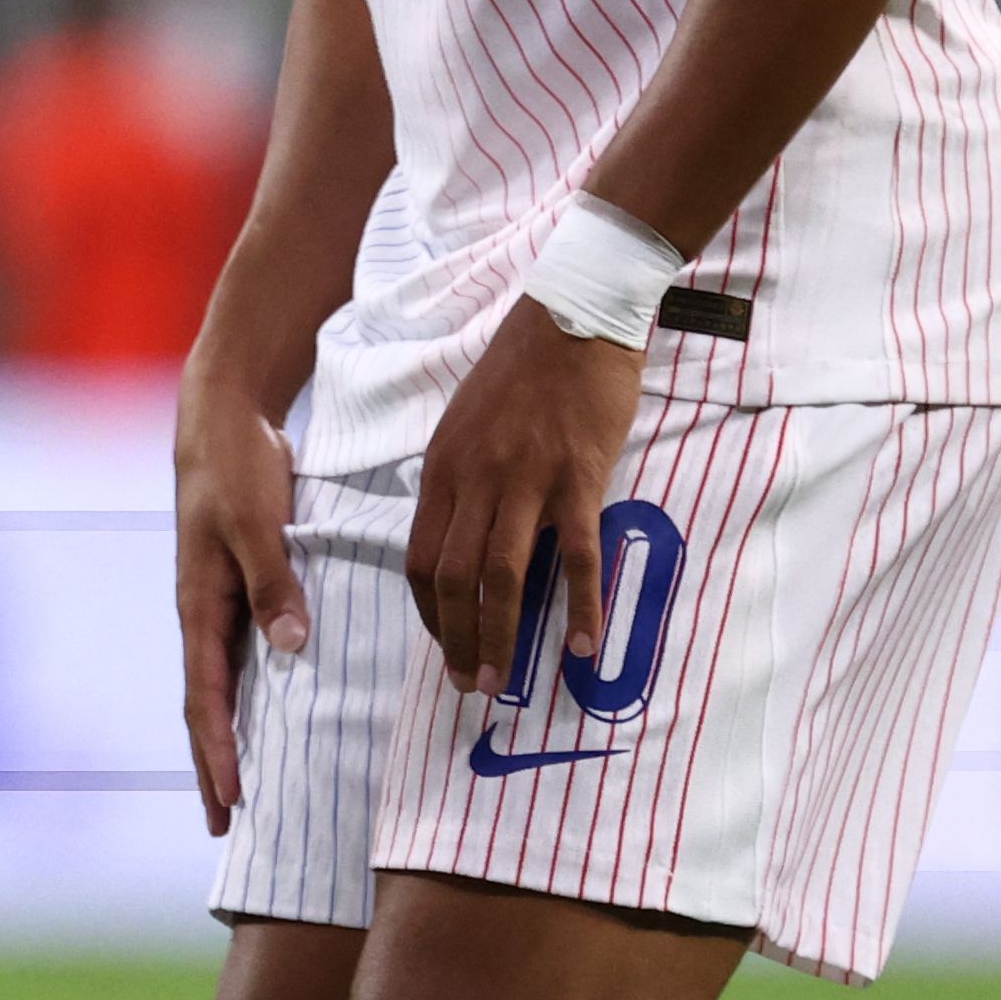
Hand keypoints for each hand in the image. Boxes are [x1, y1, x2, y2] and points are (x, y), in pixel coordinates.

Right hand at [173, 354, 308, 837]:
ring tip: (246, 789)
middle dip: (213, 766)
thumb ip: (274, 583)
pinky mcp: (242, 585)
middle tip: (226, 826)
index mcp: (200, 603)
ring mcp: (221, 600)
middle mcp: (206, 612)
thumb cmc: (235, 464)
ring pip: (225, 684)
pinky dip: (252, 697)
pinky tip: (276, 716)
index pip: (206, 697)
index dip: (216, 753)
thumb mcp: (256, 521)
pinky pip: (245, 655)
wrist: (223, 412)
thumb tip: (292, 650)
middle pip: (207, 704)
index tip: (230, 804)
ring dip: (231, 738)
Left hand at [403, 303, 642, 695]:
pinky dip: (579, 605)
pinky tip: (583, 645)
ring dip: (500, 635)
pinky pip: (576, 555)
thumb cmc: (520, 370)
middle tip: (470, 684)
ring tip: (505, 680)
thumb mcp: (465, 422)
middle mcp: (474, 478)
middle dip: (456, 637)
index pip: (418, 556)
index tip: (443, 644)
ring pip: (502, 575)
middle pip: (452, 576)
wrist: (573, 315)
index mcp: (442, 467)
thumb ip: (459, 478)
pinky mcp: (578, 477)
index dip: (427, 611)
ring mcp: (526, 479)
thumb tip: (456, 533)